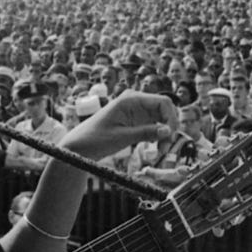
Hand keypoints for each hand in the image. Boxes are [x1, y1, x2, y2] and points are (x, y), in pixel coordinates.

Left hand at [60, 90, 178, 162]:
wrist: (79, 147)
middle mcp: (136, 103)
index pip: (162, 102)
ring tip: (161, 152)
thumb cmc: (95, 138)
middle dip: (170, 127)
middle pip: (165, 110)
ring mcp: (137, 113)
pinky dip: (158, 137)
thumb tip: (168, 131)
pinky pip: (155, 127)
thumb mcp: (121, 137)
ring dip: (165, 135)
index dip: (171, 118)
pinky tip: (156, 149)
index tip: (171, 136)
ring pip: (161, 120)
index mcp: (130, 99)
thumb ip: (145, 133)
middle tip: (166, 147)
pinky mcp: (136, 123)